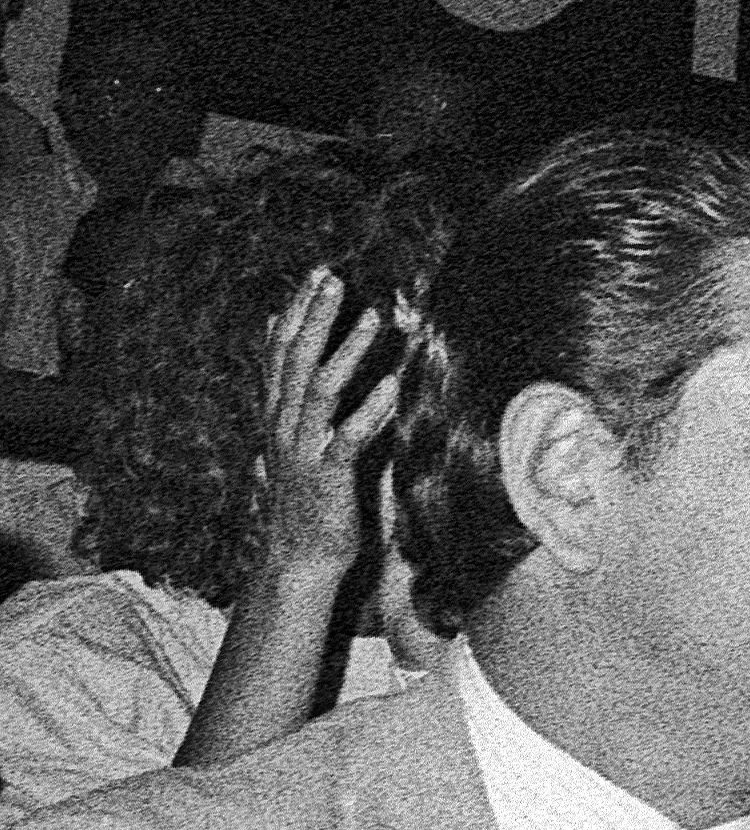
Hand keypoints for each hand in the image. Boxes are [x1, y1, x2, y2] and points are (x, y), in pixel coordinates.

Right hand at [250, 272, 401, 597]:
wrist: (299, 556)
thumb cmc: (308, 494)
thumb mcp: (298, 438)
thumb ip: (297, 398)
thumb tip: (292, 365)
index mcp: (278, 414)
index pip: (280, 351)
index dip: (298, 311)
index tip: (316, 273)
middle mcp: (284, 426)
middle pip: (295, 360)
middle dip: (315, 316)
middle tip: (333, 277)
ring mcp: (303, 450)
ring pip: (319, 390)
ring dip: (347, 351)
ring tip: (372, 316)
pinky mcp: (327, 476)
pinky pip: (348, 437)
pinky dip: (369, 409)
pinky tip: (392, 383)